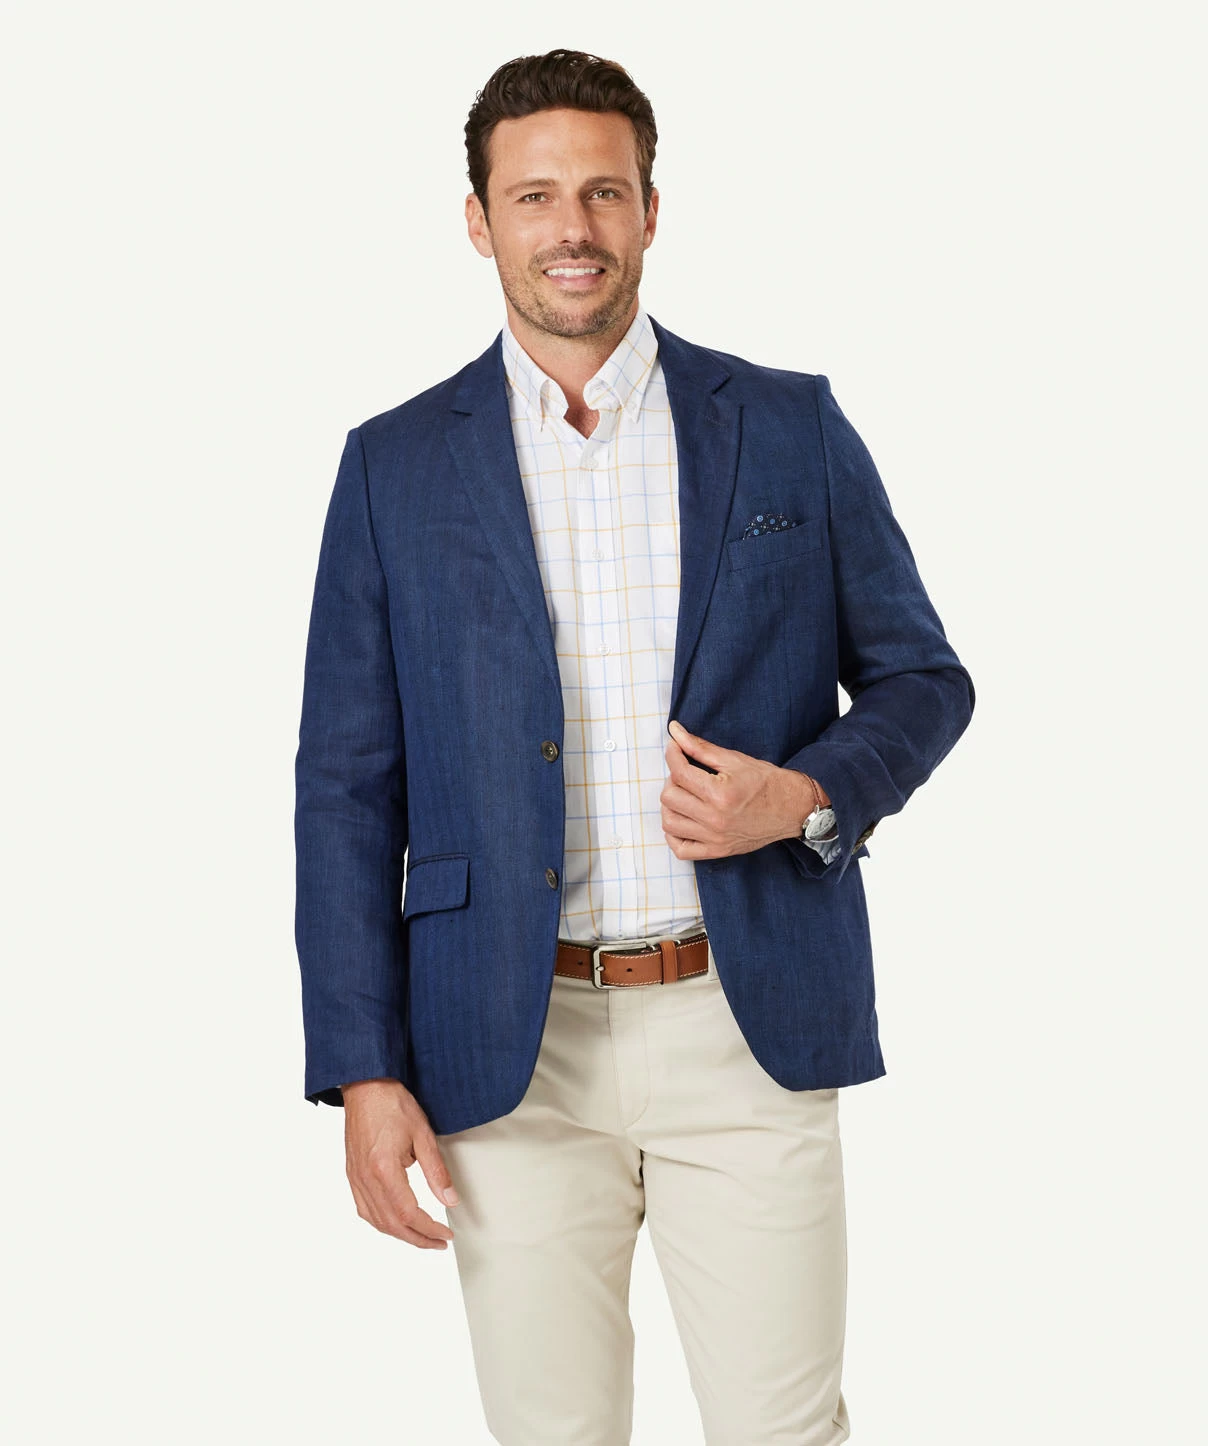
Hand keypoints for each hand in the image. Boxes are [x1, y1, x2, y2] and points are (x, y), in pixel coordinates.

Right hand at [342, 1078, 458, 1249]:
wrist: (365, 1086)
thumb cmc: (393, 1104)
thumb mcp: (422, 1134)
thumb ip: (436, 1171)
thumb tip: (450, 1200)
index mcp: (383, 1169)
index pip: (408, 1213)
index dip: (429, 1229)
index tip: (446, 1234)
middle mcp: (366, 1178)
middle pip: (391, 1224)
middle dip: (417, 1238)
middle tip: (438, 1242)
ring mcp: (356, 1178)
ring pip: (376, 1220)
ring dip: (400, 1234)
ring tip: (422, 1236)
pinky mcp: (352, 1174)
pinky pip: (364, 1209)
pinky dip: (382, 1222)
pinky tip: (395, 1222)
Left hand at [661, 720, 828, 860]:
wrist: (792, 808)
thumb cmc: (766, 782)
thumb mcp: (734, 760)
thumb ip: (700, 747)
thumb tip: (674, 731)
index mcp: (720, 793)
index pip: (679, 772)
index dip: (672, 755)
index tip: (674, 748)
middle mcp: (715, 819)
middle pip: (669, 797)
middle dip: (673, 779)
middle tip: (686, 773)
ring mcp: (714, 839)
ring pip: (669, 823)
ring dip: (671, 805)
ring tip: (685, 795)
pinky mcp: (716, 851)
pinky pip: (680, 850)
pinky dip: (674, 835)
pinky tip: (684, 819)